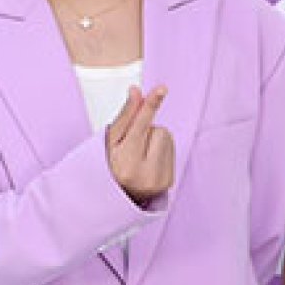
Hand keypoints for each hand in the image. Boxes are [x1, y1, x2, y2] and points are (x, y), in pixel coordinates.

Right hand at [106, 85, 173, 207]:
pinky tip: (149, 164)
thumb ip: (126, 116)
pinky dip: (161, 152)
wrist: (119, 196)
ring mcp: (158, 180)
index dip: (150, 106)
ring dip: (155, 142)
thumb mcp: (112, 140)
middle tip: (133, 148)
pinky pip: (172, 150)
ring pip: (167, 138)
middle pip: (158, 130)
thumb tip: (136, 91)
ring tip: (140, 156)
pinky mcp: (169, 182)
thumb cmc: (112, 164)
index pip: (139, 126)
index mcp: (125, 162)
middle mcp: (143, 174)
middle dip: (147, 132)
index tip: (161, 89)